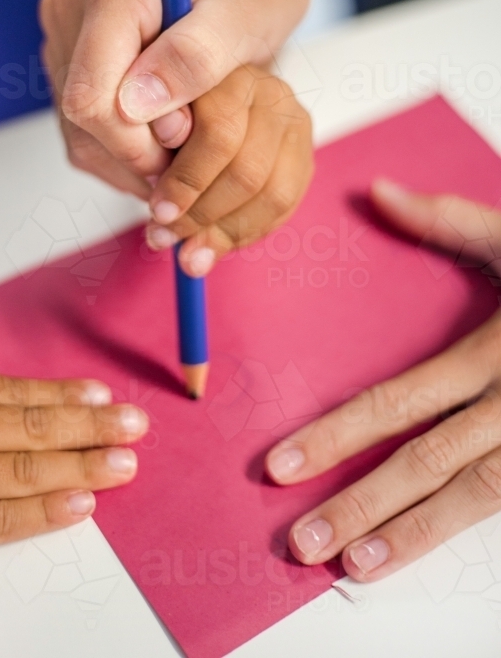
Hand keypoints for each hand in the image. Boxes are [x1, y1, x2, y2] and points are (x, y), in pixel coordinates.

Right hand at [0, 327, 147, 576]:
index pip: (14, 392)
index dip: (63, 394)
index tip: (102, 394)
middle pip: (32, 427)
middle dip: (90, 426)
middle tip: (136, 425)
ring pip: (24, 470)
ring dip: (82, 464)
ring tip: (124, 461)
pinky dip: (41, 513)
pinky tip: (80, 504)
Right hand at [39, 0, 307, 200]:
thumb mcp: (250, 12)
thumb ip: (198, 55)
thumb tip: (136, 104)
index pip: (91, 96)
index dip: (138, 141)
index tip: (188, 135)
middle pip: (80, 117)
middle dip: (139, 148)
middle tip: (194, 135)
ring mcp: (62, 25)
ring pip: (76, 129)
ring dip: (130, 154)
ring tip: (184, 133)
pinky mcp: (62, 50)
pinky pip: (77, 127)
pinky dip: (120, 148)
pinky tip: (162, 130)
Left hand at [143, 65, 312, 276]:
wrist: (206, 90)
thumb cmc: (166, 106)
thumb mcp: (146, 111)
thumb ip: (151, 137)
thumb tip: (156, 184)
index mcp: (227, 71)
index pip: (219, 134)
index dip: (186, 180)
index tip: (158, 212)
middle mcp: (268, 90)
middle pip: (247, 170)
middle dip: (200, 214)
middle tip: (163, 237)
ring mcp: (292, 119)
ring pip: (271, 193)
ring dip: (224, 232)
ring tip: (188, 254)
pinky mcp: (302, 149)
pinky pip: (284, 204)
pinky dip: (246, 231)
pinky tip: (216, 244)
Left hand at [264, 179, 500, 581]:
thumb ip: (447, 219)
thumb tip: (376, 190)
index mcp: (495, 350)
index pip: (400, 400)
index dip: (337, 435)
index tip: (280, 465)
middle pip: (428, 461)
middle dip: (360, 504)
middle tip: (299, 542)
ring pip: (473, 497)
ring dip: (411, 536)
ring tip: (352, 568)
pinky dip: (463, 529)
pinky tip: (419, 554)